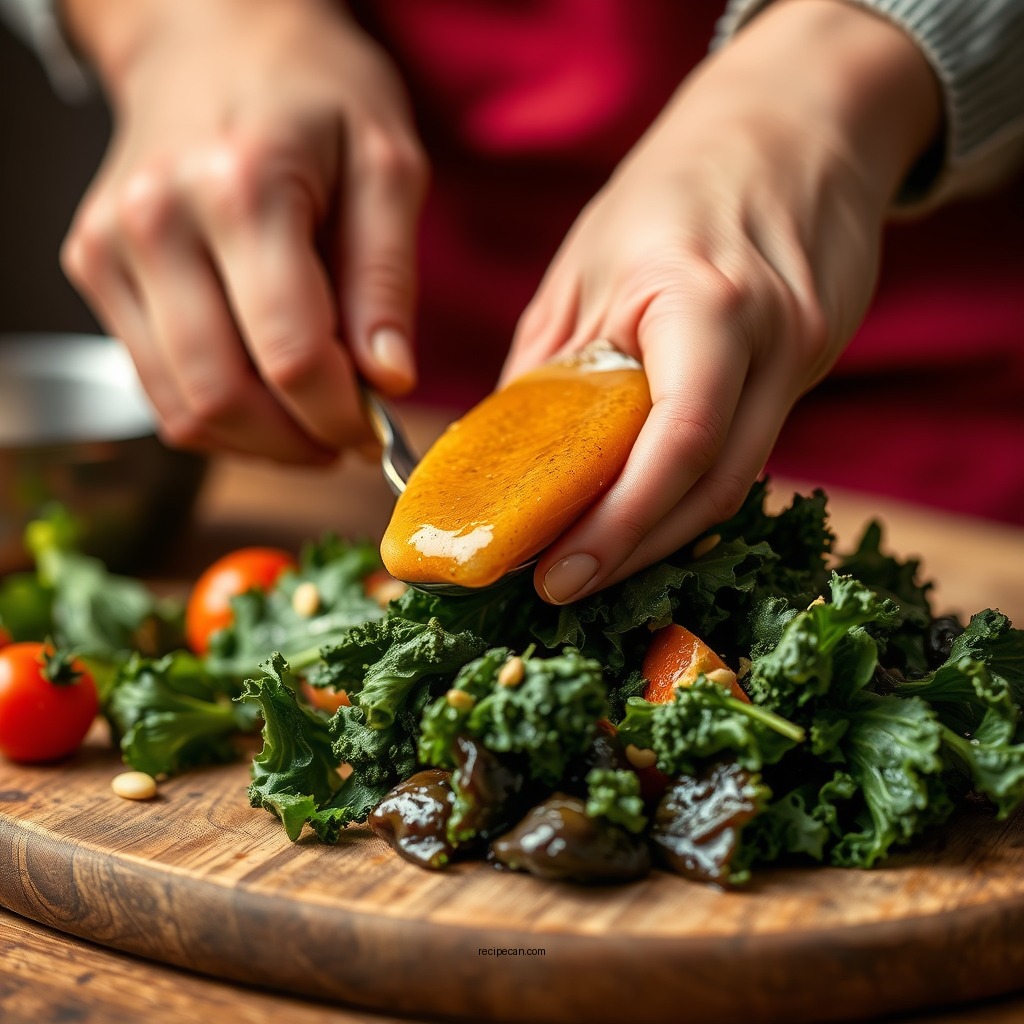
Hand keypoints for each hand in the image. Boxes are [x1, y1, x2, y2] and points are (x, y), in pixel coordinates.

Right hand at [61, 0, 427, 461]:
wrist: (209, 36)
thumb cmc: (314, 93)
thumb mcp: (385, 164)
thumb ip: (388, 276)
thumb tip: (390, 379)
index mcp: (241, 191)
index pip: (291, 356)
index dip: (343, 418)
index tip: (379, 428)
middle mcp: (156, 223)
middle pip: (223, 398)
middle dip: (298, 444)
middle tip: (348, 437)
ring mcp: (111, 249)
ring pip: (182, 409)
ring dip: (258, 442)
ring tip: (311, 419)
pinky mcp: (94, 269)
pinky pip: (156, 387)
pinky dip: (218, 415)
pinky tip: (265, 394)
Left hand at [502, 0, 940, 603]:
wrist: (794, 128)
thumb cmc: (672, 188)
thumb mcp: (583, 266)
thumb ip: (549, 369)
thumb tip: (506, 464)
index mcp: (703, 297)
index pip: (675, 440)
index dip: (616, 525)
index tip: (555, 573)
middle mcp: (770, 336)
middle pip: (711, 485)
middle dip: (632, 550)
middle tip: (561, 586)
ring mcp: (804, 354)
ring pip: (734, 481)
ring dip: (659, 533)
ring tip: (590, 560)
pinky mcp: (812, 368)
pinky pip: (745, 449)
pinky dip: (687, 489)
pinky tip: (642, 509)